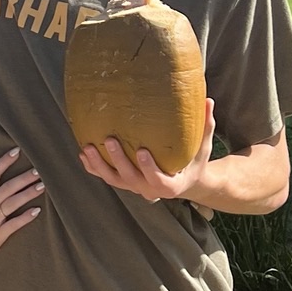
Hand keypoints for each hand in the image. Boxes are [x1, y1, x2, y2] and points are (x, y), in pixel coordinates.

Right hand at [0, 150, 43, 263]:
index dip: (4, 162)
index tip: (17, 151)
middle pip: (7, 188)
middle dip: (23, 178)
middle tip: (38, 170)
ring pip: (11, 204)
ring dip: (27, 195)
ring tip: (42, 186)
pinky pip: (13, 224)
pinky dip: (25, 218)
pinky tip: (37, 211)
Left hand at [78, 99, 216, 203]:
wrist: (184, 182)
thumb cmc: (194, 162)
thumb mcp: (203, 148)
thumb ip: (206, 126)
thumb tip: (209, 100)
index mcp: (171, 185)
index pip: (158, 180)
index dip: (148, 167)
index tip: (141, 150)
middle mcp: (149, 190)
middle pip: (130, 178)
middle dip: (118, 160)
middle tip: (110, 139)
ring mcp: (135, 187)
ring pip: (114, 180)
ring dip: (99, 165)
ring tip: (88, 147)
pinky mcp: (125, 183)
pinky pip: (107, 177)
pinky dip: (94, 168)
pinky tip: (83, 154)